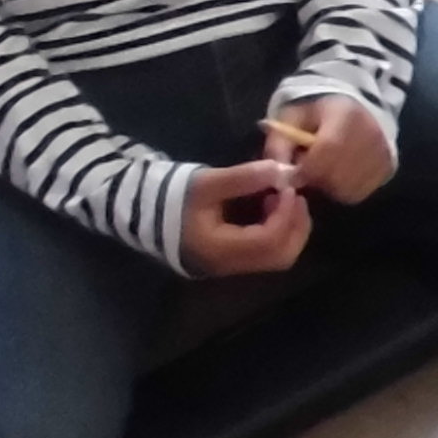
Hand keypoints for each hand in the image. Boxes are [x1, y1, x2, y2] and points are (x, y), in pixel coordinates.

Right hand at [179, 156, 312, 278]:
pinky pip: (265, 253)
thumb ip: (243, 178)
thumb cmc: (172, 196)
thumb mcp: (206, 183)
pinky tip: (271, 208)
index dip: (286, 215)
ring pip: (276, 258)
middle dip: (296, 226)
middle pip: (279, 257)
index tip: (289, 188)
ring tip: (283, 199)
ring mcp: (230, 267)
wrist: (142, 212)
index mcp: (220, 250)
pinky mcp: (231, 261)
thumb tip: (281, 170)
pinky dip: (278, 232)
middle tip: (295, 196)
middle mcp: (228, 266)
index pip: (268, 241)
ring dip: (289, 229)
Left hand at [266, 93, 396, 205]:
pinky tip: (339, 177)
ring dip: (330, 186)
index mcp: (346, 115)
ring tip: (325, 172)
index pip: (328, 150)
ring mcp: (382, 152)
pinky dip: (344, 190)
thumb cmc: (319, 114)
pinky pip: (359, 192)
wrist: (357, 107)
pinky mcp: (387, 167)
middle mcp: (371, 134)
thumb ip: (279, 144)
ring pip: (348, 187)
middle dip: (316, 178)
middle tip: (310, 170)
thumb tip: (278, 174)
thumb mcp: (292, 119)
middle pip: (338, 173)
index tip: (296, 172)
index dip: (308, 167)